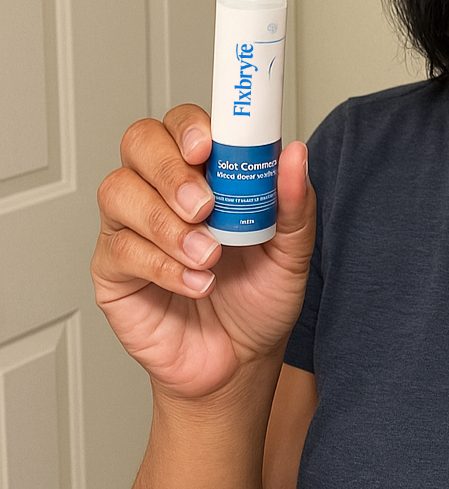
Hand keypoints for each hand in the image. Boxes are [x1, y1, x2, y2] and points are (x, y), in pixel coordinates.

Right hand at [91, 106, 315, 400]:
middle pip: (139, 143)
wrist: (239, 364)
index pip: (182, 124)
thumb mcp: (291, 253)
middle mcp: (161, 190)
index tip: (208, 145)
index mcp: (204, 173)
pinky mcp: (113, 270)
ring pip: (119, 192)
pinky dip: (162, 266)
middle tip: (204, 206)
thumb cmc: (259, 300)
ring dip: (166, 223)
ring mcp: (131, 227)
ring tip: (208, 256)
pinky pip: (120, 249)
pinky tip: (195, 283)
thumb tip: (295, 155)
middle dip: (171, 170)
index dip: (189, 126)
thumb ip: (293, 204)